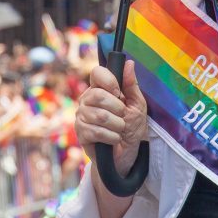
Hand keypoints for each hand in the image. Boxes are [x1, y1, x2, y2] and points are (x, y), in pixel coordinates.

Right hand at [76, 60, 146, 176]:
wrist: (126, 154)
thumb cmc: (131, 127)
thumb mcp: (137, 104)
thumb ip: (131, 84)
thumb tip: (129, 63)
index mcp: (100, 89)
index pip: (97, 72)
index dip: (109, 81)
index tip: (118, 92)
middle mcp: (87, 100)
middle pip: (98, 95)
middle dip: (118, 109)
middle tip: (122, 116)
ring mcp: (82, 116)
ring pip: (100, 115)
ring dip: (118, 125)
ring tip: (120, 129)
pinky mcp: (80, 133)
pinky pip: (96, 131)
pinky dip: (112, 137)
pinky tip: (113, 139)